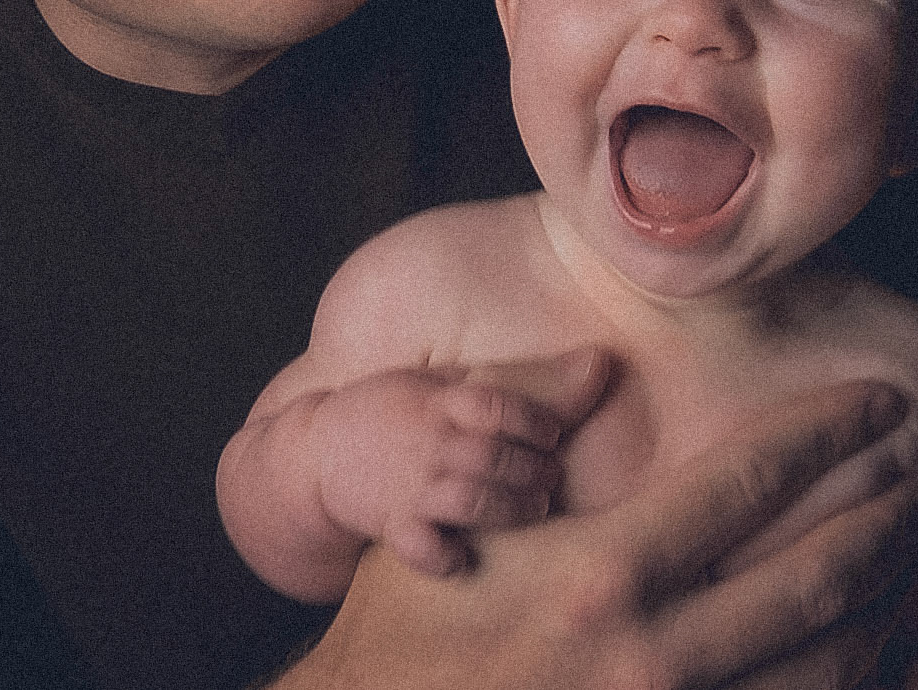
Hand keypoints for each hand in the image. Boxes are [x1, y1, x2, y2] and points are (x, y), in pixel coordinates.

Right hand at [278, 379, 917, 689]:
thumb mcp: (450, 520)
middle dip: (884, 516)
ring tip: (917, 547)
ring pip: (823, 666)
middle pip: (811, 577)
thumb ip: (525, 430)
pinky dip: (843, 680)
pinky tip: (865, 644)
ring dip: (883, 600)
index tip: (877, 406)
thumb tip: (599, 367)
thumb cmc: (402, 637)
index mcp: (599, 576)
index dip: (822, 438)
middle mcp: (652, 659)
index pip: (742, 487)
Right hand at [314, 348, 610, 574]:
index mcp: (439, 401)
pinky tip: (469, 557)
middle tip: (552, 476)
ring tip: (535, 508)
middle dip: (531, 469)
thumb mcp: (438, 381)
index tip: (553, 433)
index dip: (532, 420)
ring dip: (508, 508)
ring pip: (468, 500)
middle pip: (490, 455)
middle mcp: (428, 442)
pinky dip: (446, 556)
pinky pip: (422, 548)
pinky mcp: (392, 526)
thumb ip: (505, 378)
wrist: (319, 452)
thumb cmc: (393, 409)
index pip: (493, 405)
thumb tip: (599, 360)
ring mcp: (409, 486)